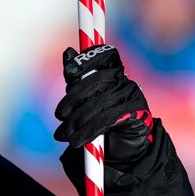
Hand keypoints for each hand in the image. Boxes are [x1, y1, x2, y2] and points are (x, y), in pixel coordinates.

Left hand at [54, 45, 153, 164]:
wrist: (123, 143)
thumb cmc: (100, 114)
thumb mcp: (86, 95)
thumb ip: (76, 77)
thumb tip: (67, 52)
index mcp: (113, 69)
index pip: (105, 54)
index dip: (87, 59)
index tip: (69, 73)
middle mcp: (125, 80)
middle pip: (97, 80)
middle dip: (73, 99)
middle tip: (59, 116)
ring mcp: (132, 96)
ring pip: (100, 104)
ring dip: (76, 121)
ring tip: (62, 135)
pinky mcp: (136, 114)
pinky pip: (108, 120)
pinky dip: (88, 132)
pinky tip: (77, 141)